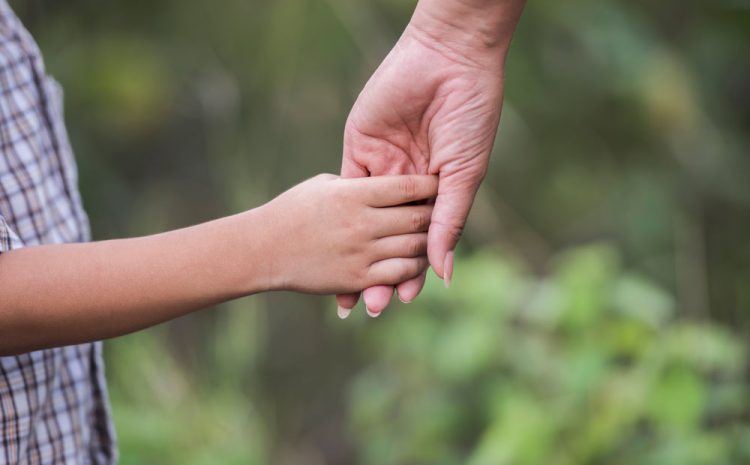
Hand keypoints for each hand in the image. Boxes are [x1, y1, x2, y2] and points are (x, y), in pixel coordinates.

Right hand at [259, 174, 436, 295]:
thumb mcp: (325, 186)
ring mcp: (361, 252)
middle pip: (417, 217)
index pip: (406, 185)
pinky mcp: (357, 278)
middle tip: (445, 210)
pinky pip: (399, 273)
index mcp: (353, 194)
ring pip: (415, 247)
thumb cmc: (293, 210)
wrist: (264, 249)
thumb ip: (358, 184)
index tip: (440, 181)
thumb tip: (389, 181)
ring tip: (434, 237)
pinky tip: (417, 261)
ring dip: (429, 242)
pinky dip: (414, 268)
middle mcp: (361, 223)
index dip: (430, 183)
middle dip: (436, 213)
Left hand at [337, 21, 510, 315]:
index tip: (404, 299)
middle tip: (372, 306)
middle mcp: (407, 186)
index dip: (412, 271)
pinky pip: (346, 190)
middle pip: (389, 238)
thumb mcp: (464, 174)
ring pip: (365, 222)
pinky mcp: (358, 151)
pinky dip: (340, 219)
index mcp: (437, 192)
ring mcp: (382, 170)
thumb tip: (443, 273)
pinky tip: (335, 245)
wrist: (448, 62)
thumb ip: (449, 223)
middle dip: (381, 271)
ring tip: (350, 289)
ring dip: (357, 254)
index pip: (420, 240)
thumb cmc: (469, 116)